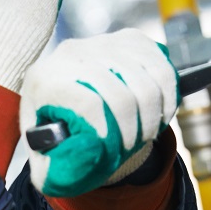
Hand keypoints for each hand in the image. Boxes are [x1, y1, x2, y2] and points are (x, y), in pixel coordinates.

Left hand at [19, 29, 180, 196]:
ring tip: (146, 134)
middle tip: (132, 148)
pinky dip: (168, 95)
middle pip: (121, 93)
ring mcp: (102, 43)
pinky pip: (162, 66)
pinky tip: (160, 113)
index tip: (114, 151)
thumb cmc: (53, 133)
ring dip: (154, 115)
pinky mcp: (127, 39)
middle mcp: (71, 54)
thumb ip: (54, 170)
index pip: (90, 103)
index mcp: (45, 80)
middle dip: (135, 130)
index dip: (110, 132)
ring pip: (146, 80)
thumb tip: (81, 162)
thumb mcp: (42, 157)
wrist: (60, 93)